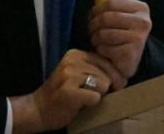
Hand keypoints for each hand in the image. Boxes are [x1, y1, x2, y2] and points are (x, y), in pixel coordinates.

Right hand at [9, 49, 123, 132]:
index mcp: (76, 54)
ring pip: (103, 85)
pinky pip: (96, 97)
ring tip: (84, 98)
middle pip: (107, 74)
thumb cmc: (63, 94)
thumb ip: (96, 70)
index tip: (111, 87)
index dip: (113, 76)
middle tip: (94, 95)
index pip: (106, 61)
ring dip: (98, 95)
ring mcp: (69, 75)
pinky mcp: (69, 91)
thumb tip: (123, 76)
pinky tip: (80, 104)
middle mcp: (72, 60)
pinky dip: (91, 104)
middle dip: (107, 88)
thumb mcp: (78, 75)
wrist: (39, 110)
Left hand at [87, 0, 150, 81]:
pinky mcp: (132, 54)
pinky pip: (106, 48)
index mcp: (142, 7)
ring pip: (104, 33)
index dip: (96, 9)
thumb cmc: (122, 30)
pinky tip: (106, 51)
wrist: (128, 59)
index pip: (111, 2)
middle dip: (94, 25)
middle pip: (106, 18)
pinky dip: (101, 50)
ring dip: (96, 38)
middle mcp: (144, 22)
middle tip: (92, 30)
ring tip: (99, 40)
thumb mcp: (123, 8)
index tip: (93, 16)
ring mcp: (140, 39)